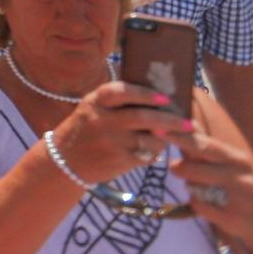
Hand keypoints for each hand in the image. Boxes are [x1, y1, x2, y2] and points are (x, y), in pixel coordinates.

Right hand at [52, 80, 194, 185]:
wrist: (64, 161)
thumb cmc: (85, 129)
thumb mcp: (92, 108)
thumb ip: (116, 101)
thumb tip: (158, 96)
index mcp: (94, 101)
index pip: (121, 91)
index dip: (145, 94)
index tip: (165, 98)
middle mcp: (101, 120)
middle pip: (142, 118)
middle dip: (169, 120)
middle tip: (188, 123)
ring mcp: (109, 142)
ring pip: (148, 140)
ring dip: (165, 139)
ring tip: (174, 137)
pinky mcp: (117, 161)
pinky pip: (145, 156)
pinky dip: (155, 153)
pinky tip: (157, 149)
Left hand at [169, 128, 252, 253]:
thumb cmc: (239, 188)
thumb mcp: (227, 166)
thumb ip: (205, 150)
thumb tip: (181, 125)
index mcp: (237, 158)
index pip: (205, 143)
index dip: (181, 135)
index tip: (159, 127)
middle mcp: (241, 173)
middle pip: (202, 158)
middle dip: (180, 152)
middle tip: (165, 151)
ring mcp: (240, 195)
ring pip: (198, 183)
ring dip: (187, 181)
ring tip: (186, 179)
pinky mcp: (233, 216)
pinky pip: (201, 206)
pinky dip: (196, 203)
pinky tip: (201, 202)